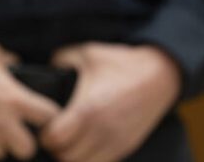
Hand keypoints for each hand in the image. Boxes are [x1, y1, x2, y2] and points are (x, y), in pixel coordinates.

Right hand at [0, 41, 60, 160]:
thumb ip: (8, 61)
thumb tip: (15, 64)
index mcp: (16, 99)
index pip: (50, 116)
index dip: (49, 114)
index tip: (43, 113)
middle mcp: (4, 123)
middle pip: (28, 149)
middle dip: (25, 140)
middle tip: (17, 129)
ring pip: (1, 153)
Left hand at [40, 42, 181, 161]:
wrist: (159, 74)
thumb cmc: (120, 63)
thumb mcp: (86, 53)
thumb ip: (60, 60)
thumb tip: (44, 68)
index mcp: (88, 109)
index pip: (55, 139)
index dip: (44, 133)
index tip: (45, 123)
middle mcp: (102, 131)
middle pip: (66, 157)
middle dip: (55, 147)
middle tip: (53, 132)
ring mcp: (116, 143)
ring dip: (72, 156)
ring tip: (69, 140)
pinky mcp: (126, 148)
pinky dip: (89, 158)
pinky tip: (85, 143)